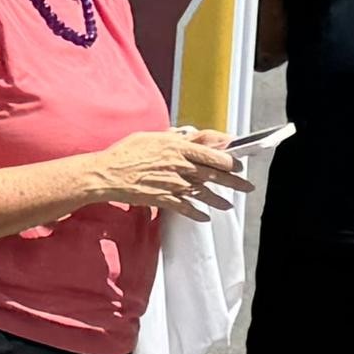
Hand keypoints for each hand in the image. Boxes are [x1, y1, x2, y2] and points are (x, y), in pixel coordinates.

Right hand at [93, 126, 247, 215]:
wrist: (106, 174)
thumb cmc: (125, 152)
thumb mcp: (152, 136)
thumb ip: (177, 137)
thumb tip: (194, 135)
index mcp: (178, 147)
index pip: (213, 153)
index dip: (229, 160)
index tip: (237, 164)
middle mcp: (180, 166)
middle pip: (214, 175)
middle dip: (234, 182)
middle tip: (247, 186)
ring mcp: (173, 184)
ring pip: (203, 193)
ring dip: (219, 200)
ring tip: (229, 206)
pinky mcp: (164, 199)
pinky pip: (185, 208)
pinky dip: (196, 214)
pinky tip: (204, 217)